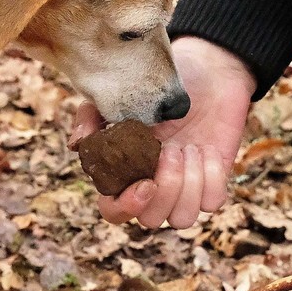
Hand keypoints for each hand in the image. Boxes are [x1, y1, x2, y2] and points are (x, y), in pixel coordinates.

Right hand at [70, 36, 255, 227]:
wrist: (206, 70)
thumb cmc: (158, 84)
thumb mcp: (120, 93)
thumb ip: (92, 115)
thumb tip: (77, 143)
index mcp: (126, 172)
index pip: (113, 211)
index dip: (125, 207)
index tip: (145, 183)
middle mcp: (153, 186)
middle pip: (150, 220)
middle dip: (164, 188)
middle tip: (170, 148)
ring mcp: (185, 187)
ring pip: (182, 218)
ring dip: (187, 184)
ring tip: (189, 146)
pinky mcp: (213, 181)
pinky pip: (212, 202)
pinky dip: (212, 176)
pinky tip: (206, 149)